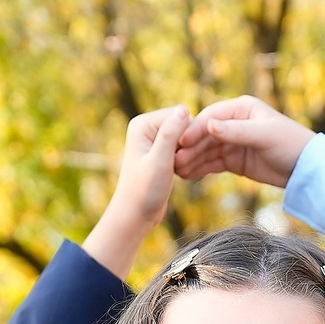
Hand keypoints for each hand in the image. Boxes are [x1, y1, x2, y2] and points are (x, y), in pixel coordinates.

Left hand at [80, 105, 191, 278]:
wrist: (135, 215)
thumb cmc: (144, 191)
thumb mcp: (160, 161)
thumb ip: (170, 134)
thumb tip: (184, 109)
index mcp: (143, 123)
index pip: (180, 115)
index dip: (188, 136)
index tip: (180, 159)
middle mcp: (147, 127)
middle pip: (184, 125)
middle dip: (188, 145)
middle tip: (178, 168)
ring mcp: (154, 139)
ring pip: (186, 138)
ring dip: (188, 154)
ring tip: (176, 172)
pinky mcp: (160, 151)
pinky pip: (183, 148)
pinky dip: (185, 160)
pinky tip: (178, 173)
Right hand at [173, 94, 312, 189]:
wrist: (305, 169)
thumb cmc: (289, 144)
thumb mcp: (263, 136)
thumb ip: (235, 131)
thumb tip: (208, 124)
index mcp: (241, 108)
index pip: (211, 117)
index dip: (194, 130)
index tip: (180, 143)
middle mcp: (235, 122)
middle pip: (205, 134)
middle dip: (190, 148)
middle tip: (174, 161)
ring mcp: (234, 142)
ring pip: (207, 150)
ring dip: (192, 160)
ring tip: (177, 171)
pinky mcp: (236, 160)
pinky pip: (213, 163)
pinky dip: (201, 169)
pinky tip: (188, 176)